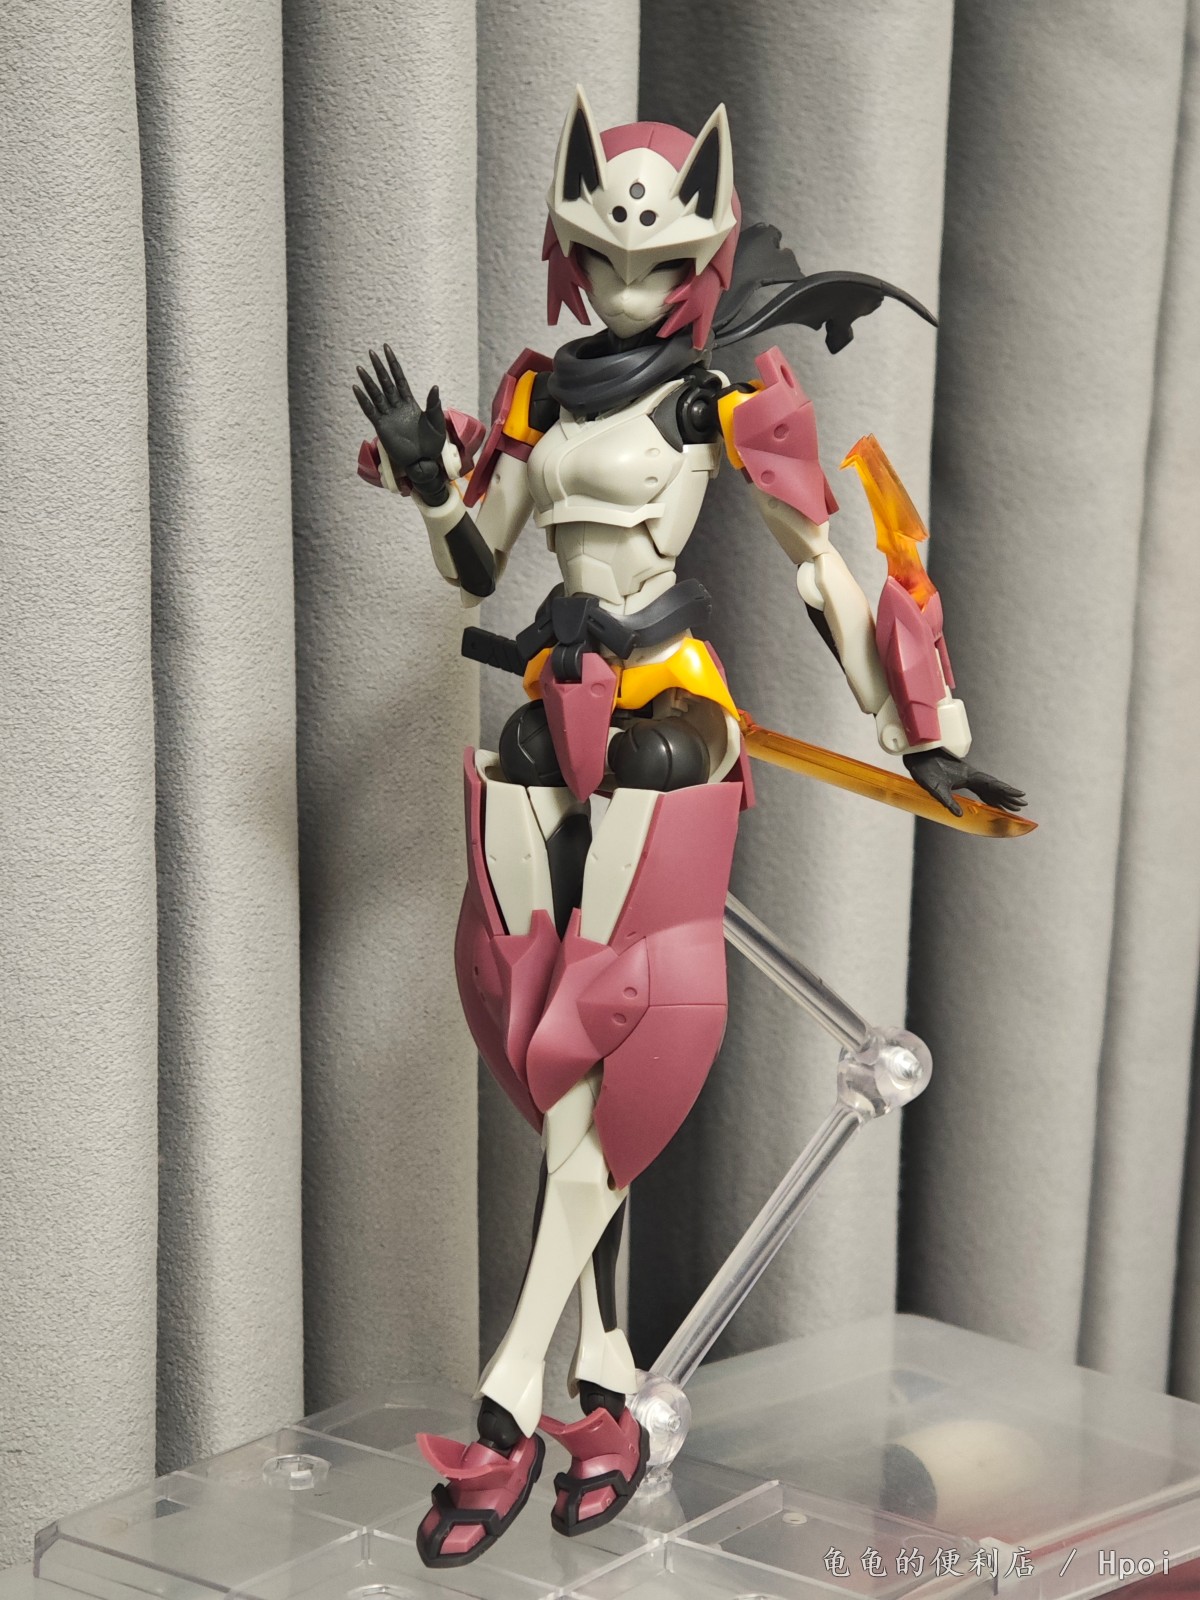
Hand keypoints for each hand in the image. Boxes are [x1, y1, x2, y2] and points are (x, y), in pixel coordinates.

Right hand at [353, 345, 448, 504]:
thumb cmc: (432, 443)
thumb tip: (434, 386)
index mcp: (410, 402)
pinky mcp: (381, 427)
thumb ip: (434, 404)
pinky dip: (363, 400)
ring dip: (368, 382)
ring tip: (360, 368)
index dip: (393, 364)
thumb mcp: (436, 422)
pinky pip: (370, 411)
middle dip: (379, 368)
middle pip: (386, 383)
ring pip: (376, 395)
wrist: (424, 461)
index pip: (399, 378)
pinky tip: (356, 389)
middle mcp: (397, 406)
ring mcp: (388, 416)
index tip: (386, 349)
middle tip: (371, 352)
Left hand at [903, 749, 1026, 816]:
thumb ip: (947, 801)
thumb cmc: (925, 771)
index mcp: (968, 775)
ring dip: (1000, 797)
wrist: (918, 757)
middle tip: (1022, 805)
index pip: (992, 784)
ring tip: (1012, 807)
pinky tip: (993, 803)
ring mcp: (967, 777)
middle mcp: (971, 775)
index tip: (1020, 794)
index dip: (1006, 790)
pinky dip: (988, 796)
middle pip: (994, 787)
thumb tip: (959, 816)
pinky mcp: (961, 779)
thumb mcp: (935, 788)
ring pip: (988, 788)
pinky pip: (979, 789)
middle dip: (1008, 796)